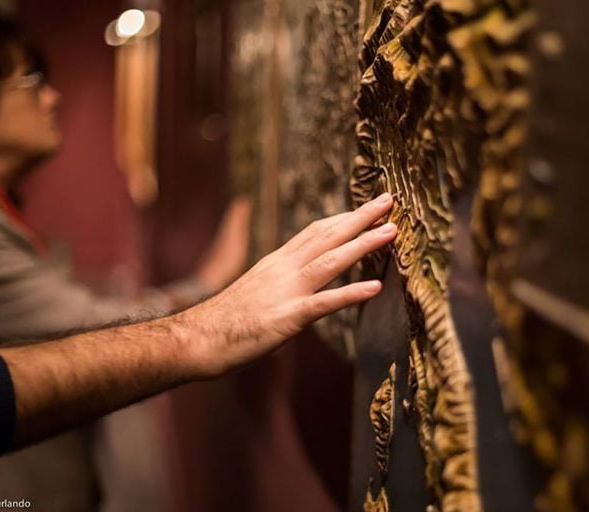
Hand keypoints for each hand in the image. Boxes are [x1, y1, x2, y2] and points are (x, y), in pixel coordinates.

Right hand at [178, 193, 395, 377]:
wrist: (197, 339)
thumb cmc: (226, 321)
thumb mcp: (256, 290)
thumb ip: (279, 281)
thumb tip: (297, 278)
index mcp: (276, 262)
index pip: (315, 232)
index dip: (343, 218)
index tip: (366, 208)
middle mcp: (283, 270)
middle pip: (328, 236)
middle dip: (361, 218)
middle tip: (389, 201)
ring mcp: (286, 292)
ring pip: (331, 261)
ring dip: (364, 244)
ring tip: (392, 231)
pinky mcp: (287, 318)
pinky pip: (324, 304)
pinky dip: (351, 294)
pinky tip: (375, 288)